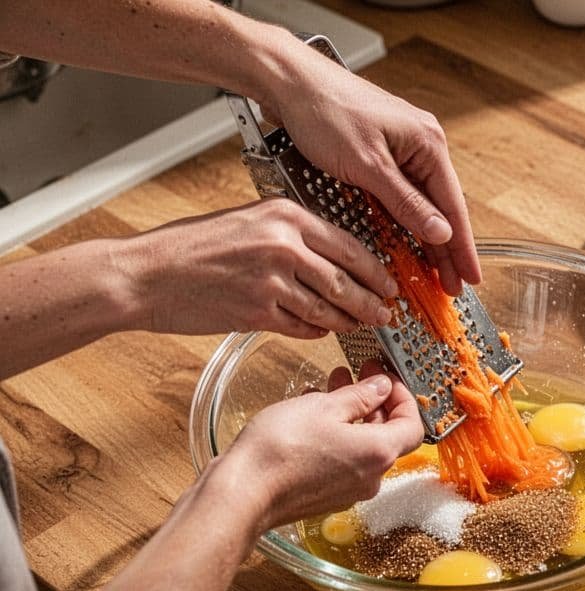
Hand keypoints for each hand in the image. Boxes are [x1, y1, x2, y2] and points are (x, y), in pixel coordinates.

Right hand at [127, 198, 397, 337]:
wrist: (146, 274)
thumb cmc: (190, 247)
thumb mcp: (247, 221)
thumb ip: (290, 233)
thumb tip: (331, 254)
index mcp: (286, 216)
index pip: (350, 245)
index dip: (376, 270)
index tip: (390, 282)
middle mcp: (284, 245)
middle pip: (347, 281)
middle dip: (372, 301)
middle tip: (387, 313)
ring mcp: (272, 280)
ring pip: (329, 308)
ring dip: (349, 321)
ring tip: (360, 326)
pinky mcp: (258, 312)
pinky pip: (303, 326)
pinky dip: (316, 331)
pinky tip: (321, 330)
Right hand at [221, 365, 423, 535]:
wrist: (242, 493)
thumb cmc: (280, 449)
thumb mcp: (323, 406)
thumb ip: (359, 395)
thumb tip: (381, 387)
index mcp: (379, 453)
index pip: (412, 425)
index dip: (403, 397)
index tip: (385, 377)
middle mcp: (371, 477)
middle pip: (387, 434)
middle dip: (373, 401)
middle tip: (357, 374)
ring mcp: (349, 490)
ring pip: (362, 445)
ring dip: (351, 414)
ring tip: (329, 387)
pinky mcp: (327, 496)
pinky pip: (342, 460)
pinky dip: (335, 435)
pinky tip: (311, 413)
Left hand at [263, 43, 479, 295]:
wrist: (289, 82)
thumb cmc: (326, 111)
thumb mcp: (367, 164)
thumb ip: (406, 202)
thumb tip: (440, 232)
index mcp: (427, 143)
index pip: (452, 205)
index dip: (461, 246)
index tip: (470, 276)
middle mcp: (421, 144)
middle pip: (440, 207)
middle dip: (447, 249)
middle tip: (453, 286)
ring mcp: (402, 147)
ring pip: (421, 203)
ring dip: (426, 238)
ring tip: (435, 272)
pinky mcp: (381, 152)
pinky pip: (401, 193)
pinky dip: (406, 220)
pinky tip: (408, 242)